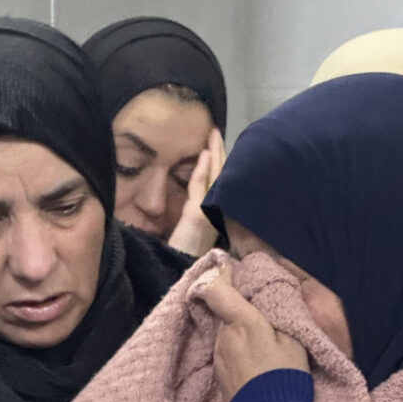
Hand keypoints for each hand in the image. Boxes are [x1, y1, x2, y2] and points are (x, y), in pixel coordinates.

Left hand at [168, 127, 225, 256]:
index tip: (218, 147)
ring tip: (213, 135)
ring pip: (216, 176)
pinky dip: (203, 169)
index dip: (221, 164)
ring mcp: (211, 210)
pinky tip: (205, 153)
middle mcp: (219, 210)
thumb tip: (199, 195)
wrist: (180, 269)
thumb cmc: (186, 252)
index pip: (222, 182)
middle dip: (220, 153)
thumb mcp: (194, 228)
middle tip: (217, 132)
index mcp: (217, 212)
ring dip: (215, 154)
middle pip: (222, 175)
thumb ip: (198, 210)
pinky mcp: (199, 213)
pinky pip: (201, 185)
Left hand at [197, 263, 308, 401]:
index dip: (222, 275)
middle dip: (238, 305)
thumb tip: (271, 294)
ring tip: (262, 338)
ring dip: (238, 328)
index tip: (232, 270)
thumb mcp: (292, 339)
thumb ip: (279, 313)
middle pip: (223, 310)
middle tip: (261, 308)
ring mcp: (218, 356)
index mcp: (240, 323)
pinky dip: (237, 346)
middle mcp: (223, 336)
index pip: (217, 289)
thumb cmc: (284, 376)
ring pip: (225, 331)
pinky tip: (256, 358)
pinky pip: (226, 350)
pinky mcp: (218, 373)